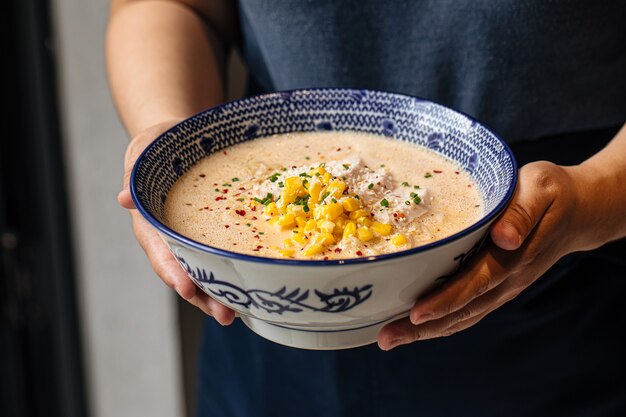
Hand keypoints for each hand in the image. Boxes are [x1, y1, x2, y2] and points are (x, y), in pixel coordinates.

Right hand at [118, 120, 235, 324]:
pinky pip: (222, 259)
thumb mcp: (143, 153)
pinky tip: (252, 291)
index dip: (173, 272)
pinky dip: (234, 277)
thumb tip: (122, 199)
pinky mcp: (213, 237)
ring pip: (205, 275)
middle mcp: (172, 240)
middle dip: (203, 297)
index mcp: (151, 224)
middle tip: (225, 315)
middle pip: (185, 275)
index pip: (161, 253)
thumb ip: (134, 176)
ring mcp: (193, 241)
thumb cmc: (157, 147)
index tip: (186, 288)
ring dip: (220, 297)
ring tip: (238, 315)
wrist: (177, 142)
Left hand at [377, 160, 596, 349]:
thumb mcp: (541, 189)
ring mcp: (504, 288)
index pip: (476, 284)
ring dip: (427, 332)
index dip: (446, 301)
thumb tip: (506, 238)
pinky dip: (442, 323)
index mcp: (515, 256)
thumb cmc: (552, 193)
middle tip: (386, 338)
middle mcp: (508, 280)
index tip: (416, 314)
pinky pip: (469, 311)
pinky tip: (417, 328)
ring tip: (391, 338)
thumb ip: (522, 213)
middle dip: (423, 328)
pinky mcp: (499, 288)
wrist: (579, 211)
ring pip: (464, 317)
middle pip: (463, 310)